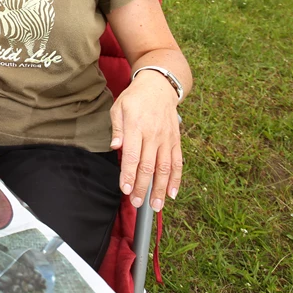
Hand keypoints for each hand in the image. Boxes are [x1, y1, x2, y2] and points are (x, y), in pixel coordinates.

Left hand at [110, 70, 182, 211]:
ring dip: (161, 188)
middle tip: (136, 202)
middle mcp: (153, 134)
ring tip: (156, 205)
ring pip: (165, 168)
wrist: (159, 86)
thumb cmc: (134, 99)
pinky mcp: (176, 141)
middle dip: (142, 186)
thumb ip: (117, 128)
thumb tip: (115, 146)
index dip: (129, 174)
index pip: (132, 155)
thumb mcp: (119, 107)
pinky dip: (177, 179)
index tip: (125, 189)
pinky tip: (173, 193)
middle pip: (148, 165)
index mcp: (136, 126)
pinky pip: (178, 162)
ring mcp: (167, 138)